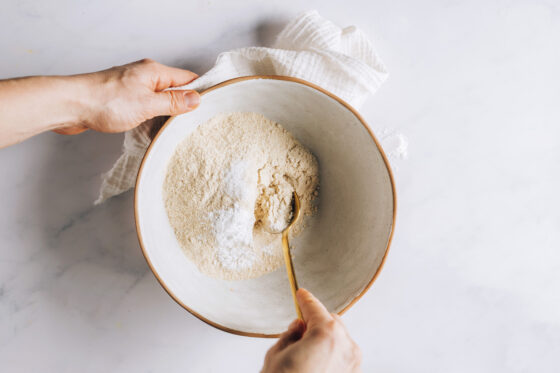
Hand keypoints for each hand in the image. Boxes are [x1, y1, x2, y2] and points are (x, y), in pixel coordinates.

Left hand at [54, 59, 199, 134]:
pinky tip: (148, 133)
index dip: (200, 92)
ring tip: (167, 132)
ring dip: (163, 118)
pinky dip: (148, 121)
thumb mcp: (147, 104)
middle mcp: (144, 76)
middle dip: (181, 109)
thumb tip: (196, 99)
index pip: (187, 78)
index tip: (211, 107)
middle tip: (189, 127)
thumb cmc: (104, 101)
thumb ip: (173, 102)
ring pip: (158, 102)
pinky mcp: (121, 100)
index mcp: (154, 72)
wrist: (70, 105)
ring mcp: (132, 88)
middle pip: (173, 91)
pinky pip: (144, 109)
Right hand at [261, 288, 361, 372]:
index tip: (301, 294)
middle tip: (299, 328)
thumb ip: (291, 335)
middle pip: (331, 321)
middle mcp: (345, 346)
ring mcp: (352, 363)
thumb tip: (298, 327)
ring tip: (305, 351)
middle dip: (316, 321)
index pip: (315, 308)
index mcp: (326, 334)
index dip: (305, 300)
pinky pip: (343, 356)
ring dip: (325, 338)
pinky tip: (314, 362)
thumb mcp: (277, 355)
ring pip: (339, 338)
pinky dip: (331, 353)